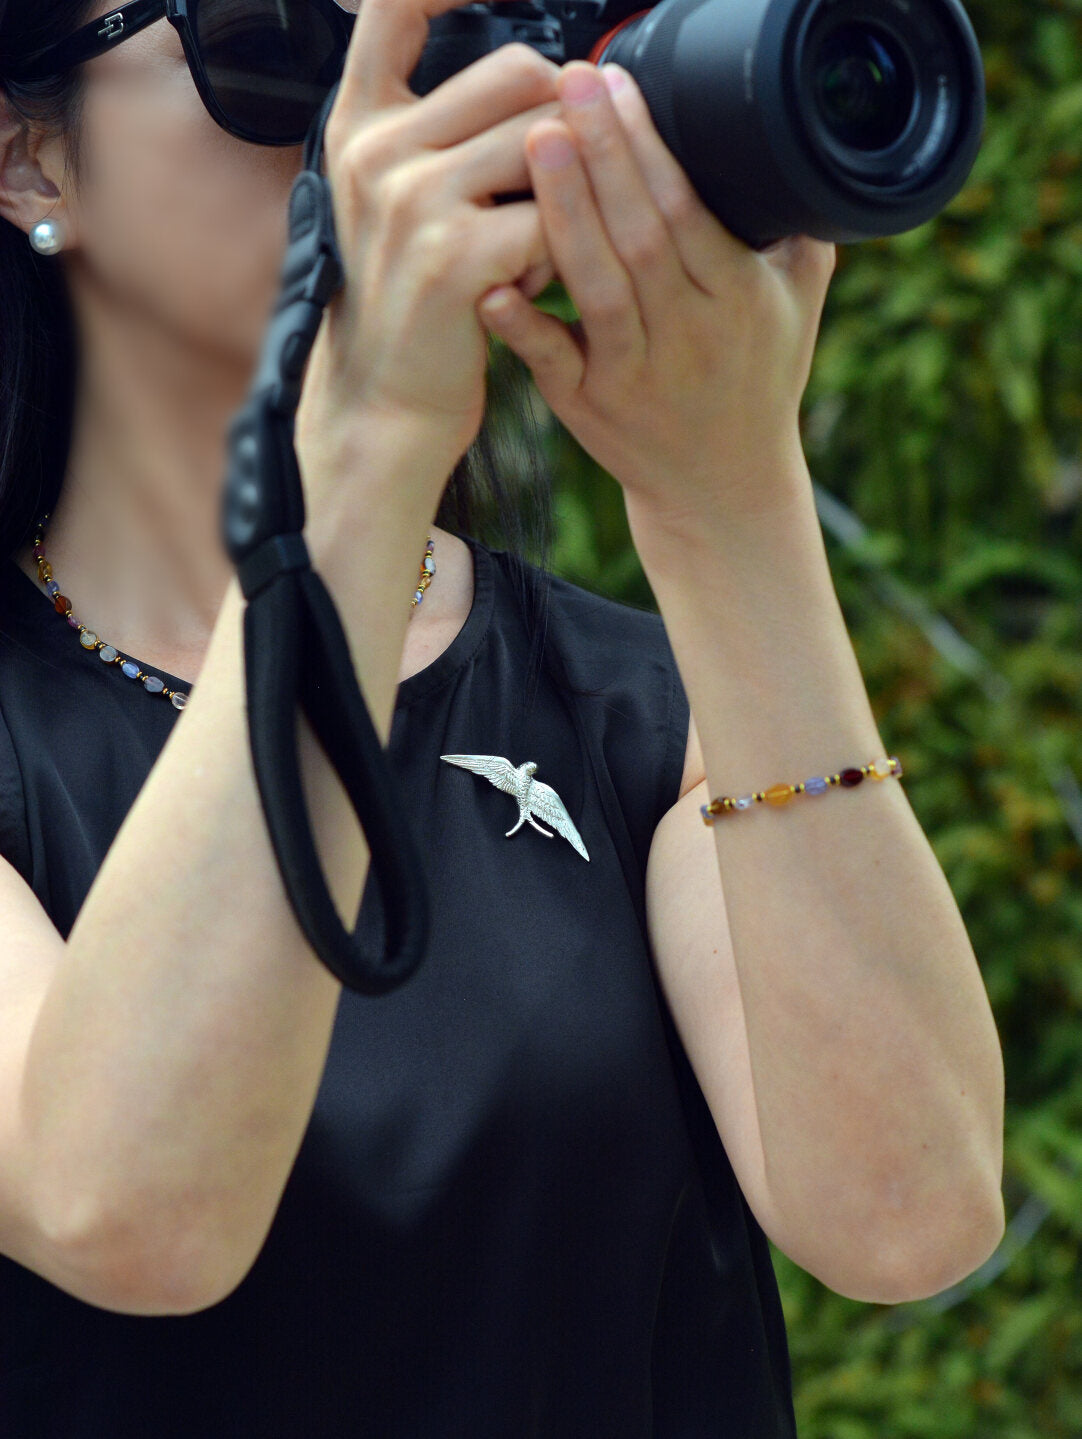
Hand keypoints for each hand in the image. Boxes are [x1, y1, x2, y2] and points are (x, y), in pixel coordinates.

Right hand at [299, 0, 560, 474]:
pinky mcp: (455, 256)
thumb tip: (541, 69)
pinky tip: (534, 279)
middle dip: (560, 123)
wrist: (388, 398)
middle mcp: (379, 150)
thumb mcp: (395, 194)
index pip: (395, 4)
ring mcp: (413, 201)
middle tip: (546, 186)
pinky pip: (552, 218)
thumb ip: (439, 125)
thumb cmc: (411, 297)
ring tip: (536, 241)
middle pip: (519, 72)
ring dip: (566, 194)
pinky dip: (561, 251)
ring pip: (546, 143)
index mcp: (361, 122)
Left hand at [479, 63, 835, 529]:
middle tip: (567, 84)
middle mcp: (689, 336)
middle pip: (641, 235)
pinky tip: (491, 284)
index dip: (651, 146)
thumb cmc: (757, 382)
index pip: (690, 209)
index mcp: (739, 299)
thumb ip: (797, 230)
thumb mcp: (798, 306)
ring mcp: (636, 376)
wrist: (723, 487)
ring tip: (533, 143)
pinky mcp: (590, 408)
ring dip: (564, 215)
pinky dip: (524, 326)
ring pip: (597, 288)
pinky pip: (553, 363)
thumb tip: (791, 148)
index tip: (619, 84)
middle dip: (603, 154)